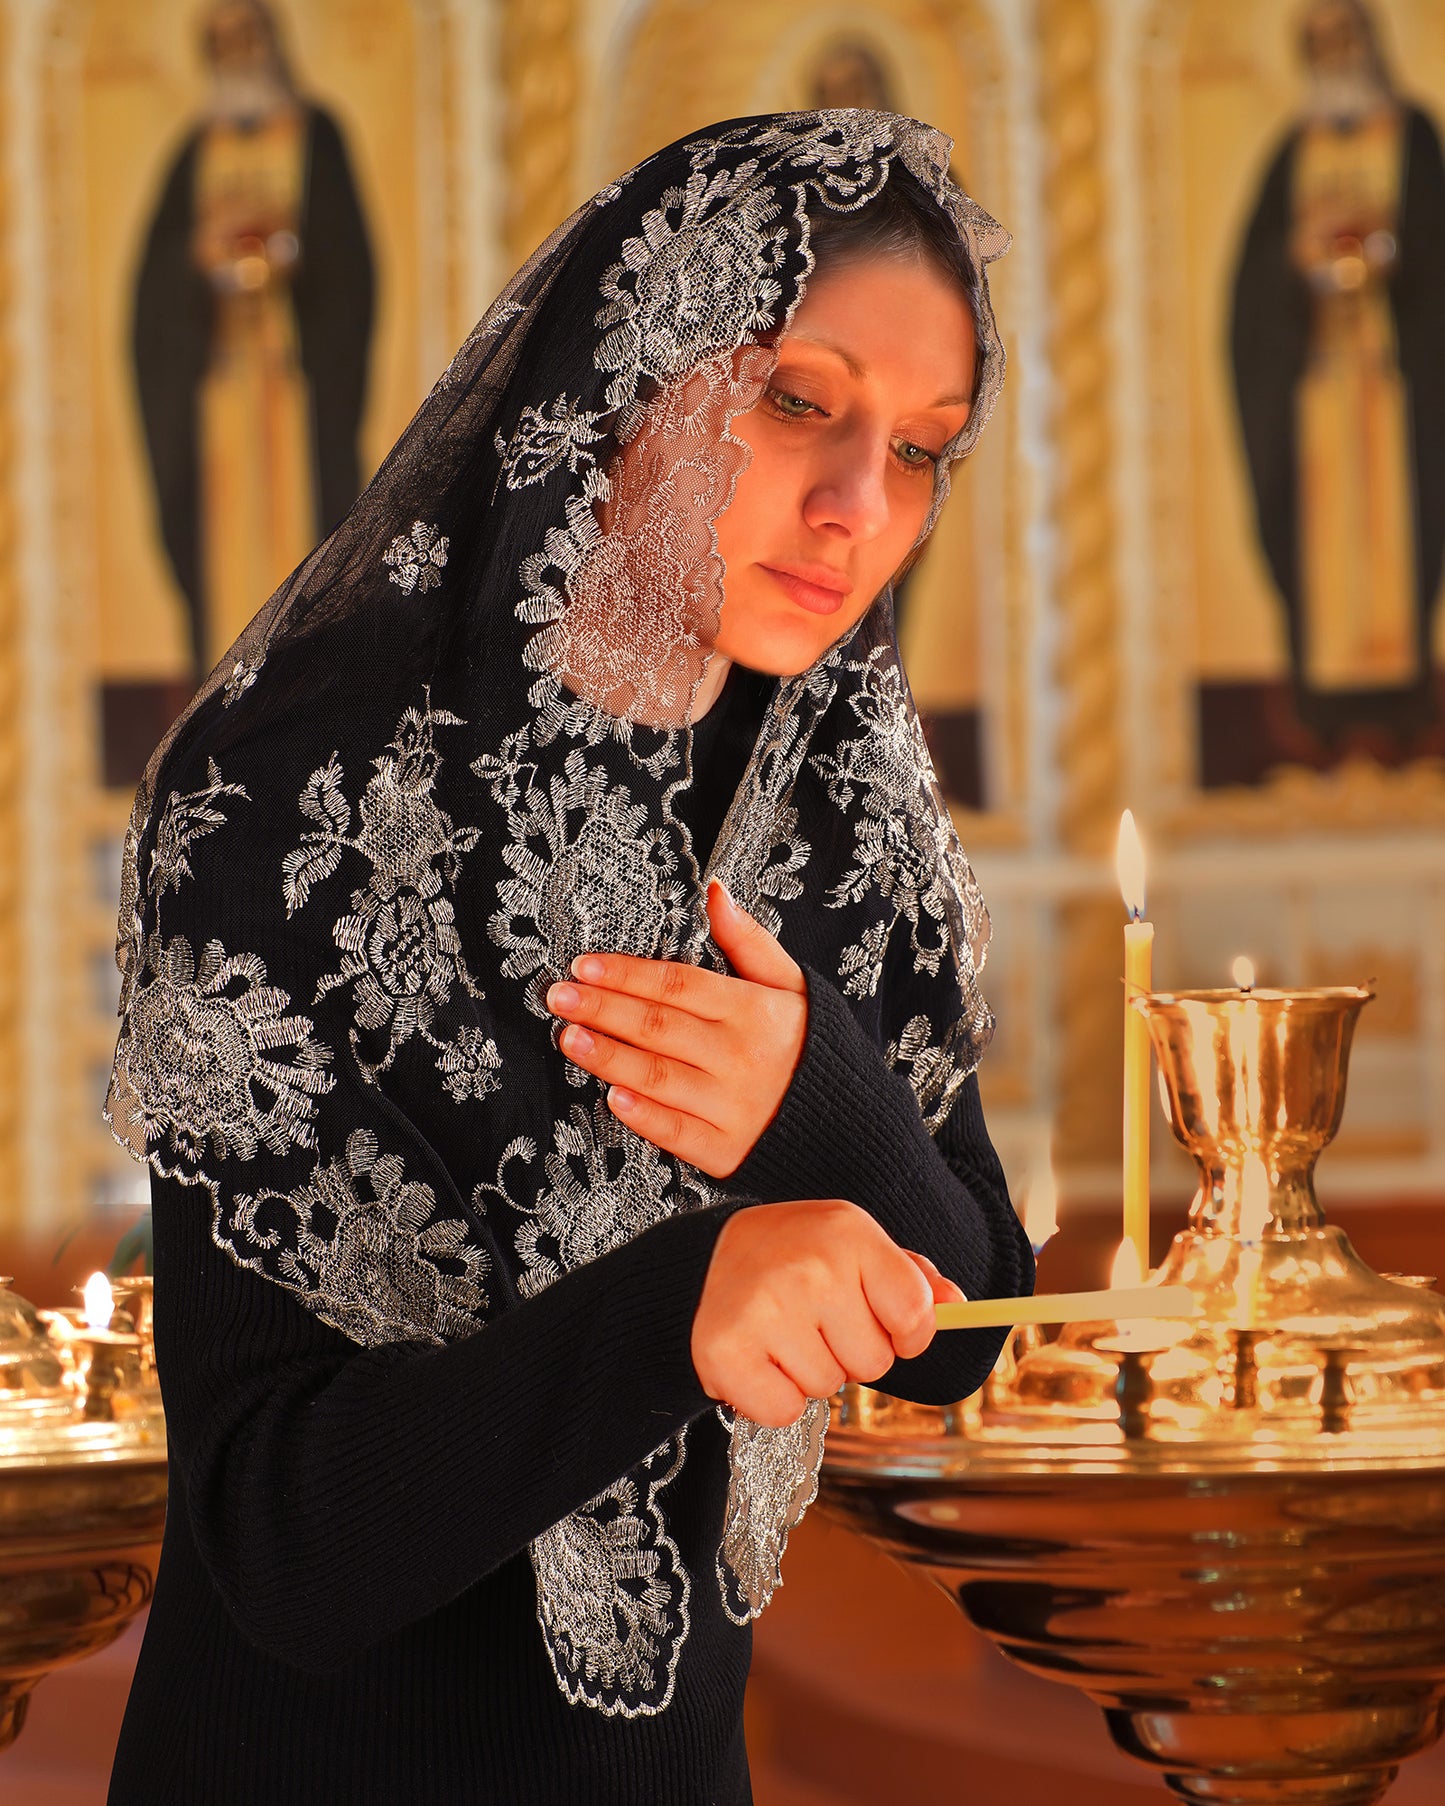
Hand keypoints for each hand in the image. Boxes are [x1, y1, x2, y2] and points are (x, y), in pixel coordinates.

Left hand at [544, 881, 806, 1177]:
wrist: (849, 1125)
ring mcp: (733, 1108)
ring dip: (607, 1057)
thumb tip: (714, 891)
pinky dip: (642, 1116)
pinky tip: (611, 1097)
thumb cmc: (810, 1047)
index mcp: (754, 1012)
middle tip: (559, 996)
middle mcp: (741, 1058)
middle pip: (658, 1027)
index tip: (584, 965)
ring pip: (657, 1077)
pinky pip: (676, 1133)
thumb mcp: (790, 984)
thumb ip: (749, 939)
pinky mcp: (726, 1151)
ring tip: (569, 1038)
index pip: (678, 985)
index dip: (627, 974)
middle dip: (603, 1009)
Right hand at [691, 1198, 965, 1426]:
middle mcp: (811, 1269)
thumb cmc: (796, 1254)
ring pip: (828, 1388)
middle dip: (851, 1350)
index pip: (916, 1314)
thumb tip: (957, 1305)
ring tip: (783, 1332)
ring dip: (810, 1372)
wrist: (707, 1253)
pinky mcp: (726, 1351)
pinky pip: (783, 1412)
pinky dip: (773, 1397)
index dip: (908, 1332)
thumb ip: (911, 1278)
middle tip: (816, 1319)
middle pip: (874, 1361)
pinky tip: (758, 1357)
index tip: (885, 1322)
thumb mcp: (856, 1246)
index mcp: (850, 1233)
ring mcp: (766, 1310)